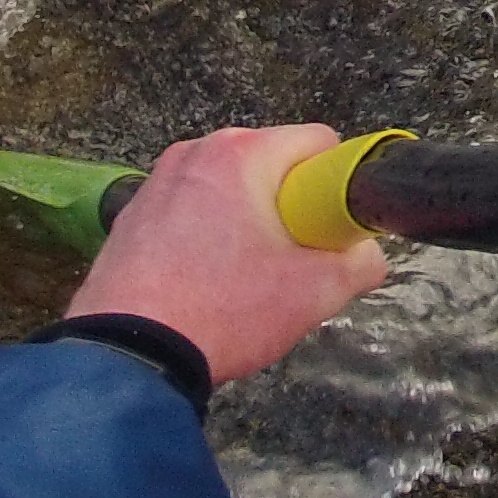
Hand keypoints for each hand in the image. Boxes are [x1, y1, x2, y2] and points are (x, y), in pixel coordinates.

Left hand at [67, 123, 386, 384]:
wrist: (127, 356)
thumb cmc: (221, 312)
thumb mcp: (313, 294)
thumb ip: (359, 265)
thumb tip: (369, 256)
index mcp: (242, 154)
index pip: (318, 142)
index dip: (337, 184)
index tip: (332, 230)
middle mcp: (195, 153)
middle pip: (271, 165)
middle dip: (290, 208)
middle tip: (291, 263)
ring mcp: (156, 182)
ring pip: (229, 190)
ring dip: (247, 223)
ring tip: (245, 281)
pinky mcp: (130, 215)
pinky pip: (190, 212)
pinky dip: (206, 238)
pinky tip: (204, 286)